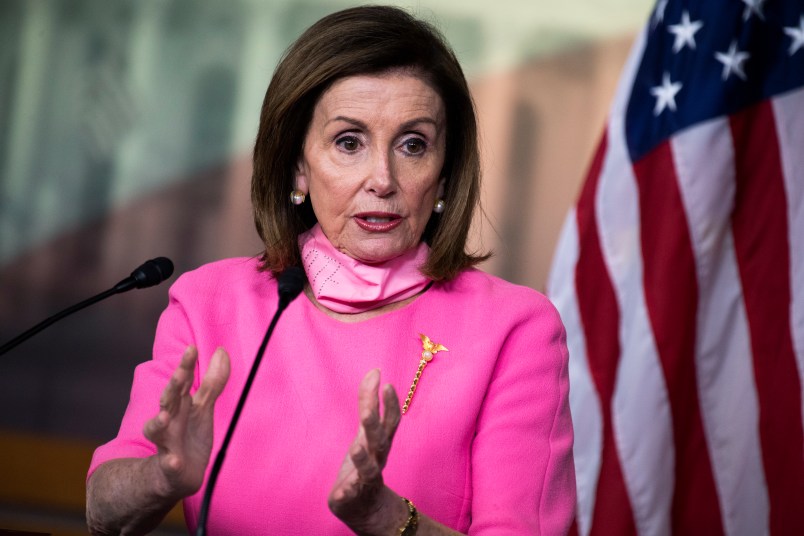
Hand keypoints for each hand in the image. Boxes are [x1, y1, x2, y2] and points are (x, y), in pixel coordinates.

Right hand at [142, 345, 229, 499]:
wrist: (177, 475)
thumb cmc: (190, 435)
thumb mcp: (203, 407)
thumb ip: (212, 381)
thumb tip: (221, 351)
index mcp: (179, 405)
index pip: (181, 382)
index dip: (185, 366)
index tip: (192, 348)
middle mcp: (168, 421)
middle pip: (168, 401)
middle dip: (172, 388)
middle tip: (179, 374)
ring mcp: (167, 444)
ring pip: (157, 431)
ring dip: (158, 424)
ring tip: (163, 417)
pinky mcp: (170, 467)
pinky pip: (168, 465)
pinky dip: (170, 462)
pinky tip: (173, 461)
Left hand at [328, 369, 406, 533]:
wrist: (368, 507)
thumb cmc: (366, 462)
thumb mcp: (365, 431)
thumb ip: (368, 403)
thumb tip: (375, 371)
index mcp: (381, 443)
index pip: (390, 421)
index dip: (390, 404)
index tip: (387, 384)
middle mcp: (378, 460)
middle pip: (380, 442)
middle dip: (375, 427)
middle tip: (367, 411)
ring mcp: (366, 479)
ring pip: (369, 470)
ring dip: (363, 459)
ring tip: (355, 448)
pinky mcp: (352, 497)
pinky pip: (351, 495)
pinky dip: (348, 492)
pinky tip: (342, 490)